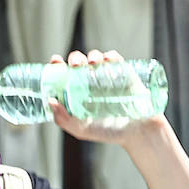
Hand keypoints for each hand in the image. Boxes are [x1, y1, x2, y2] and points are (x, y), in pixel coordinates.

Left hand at [46, 49, 165, 145]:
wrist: (137, 132)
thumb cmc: (109, 132)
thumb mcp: (82, 130)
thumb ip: (64, 120)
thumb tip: (50, 101)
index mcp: (78, 92)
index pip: (64, 74)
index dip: (58, 66)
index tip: (55, 61)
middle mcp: (90, 81)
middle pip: (79, 62)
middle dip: (75, 58)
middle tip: (75, 65)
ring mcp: (107, 76)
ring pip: (96, 57)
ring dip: (91, 55)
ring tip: (91, 64)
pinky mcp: (124, 73)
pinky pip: (115, 59)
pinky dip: (110, 56)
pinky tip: (107, 60)